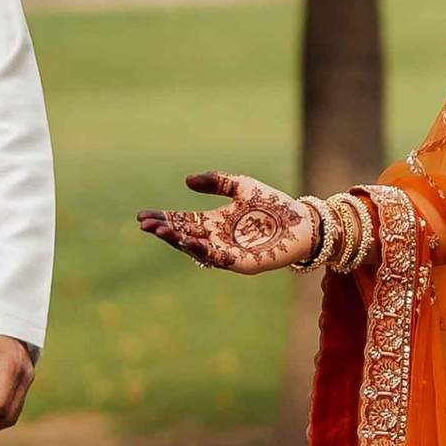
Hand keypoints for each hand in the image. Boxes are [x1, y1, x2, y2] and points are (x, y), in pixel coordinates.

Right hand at [137, 170, 321, 273]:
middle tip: (146, 224)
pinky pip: (218, 259)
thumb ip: (216, 181)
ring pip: (196, 249)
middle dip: (164, 230)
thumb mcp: (242, 185)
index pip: (182, 222)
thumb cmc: (273, 204)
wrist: (303, 222)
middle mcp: (216, 240)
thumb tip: (187, 181)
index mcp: (214, 223)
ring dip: (178, 240)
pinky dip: (203, 252)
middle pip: (183, 236)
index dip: (162, 219)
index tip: (142, 215)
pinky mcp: (241, 264)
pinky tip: (191, 242)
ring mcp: (227, 253)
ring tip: (162, 231)